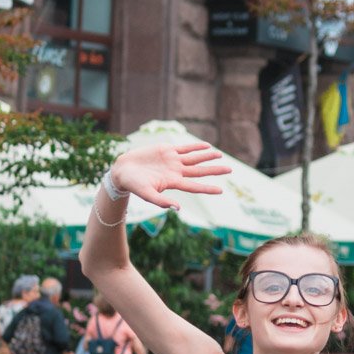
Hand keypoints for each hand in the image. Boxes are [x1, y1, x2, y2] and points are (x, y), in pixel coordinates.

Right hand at [109, 143, 229, 210]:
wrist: (123, 170)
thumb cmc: (134, 185)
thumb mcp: (147, 195)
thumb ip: (161, 201)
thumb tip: (178, 208)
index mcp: (173, 183)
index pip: (194, 186)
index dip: (207, 188)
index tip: (221, 190)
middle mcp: (175, 172)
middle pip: (199, 171)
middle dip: (214, 170)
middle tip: (229, 169)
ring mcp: (172, 160)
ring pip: (194, 158)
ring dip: (207, 156)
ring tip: (220, 154)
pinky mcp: (167, 150)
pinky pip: (185, 148)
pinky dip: (195, 147)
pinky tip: (206, 145)